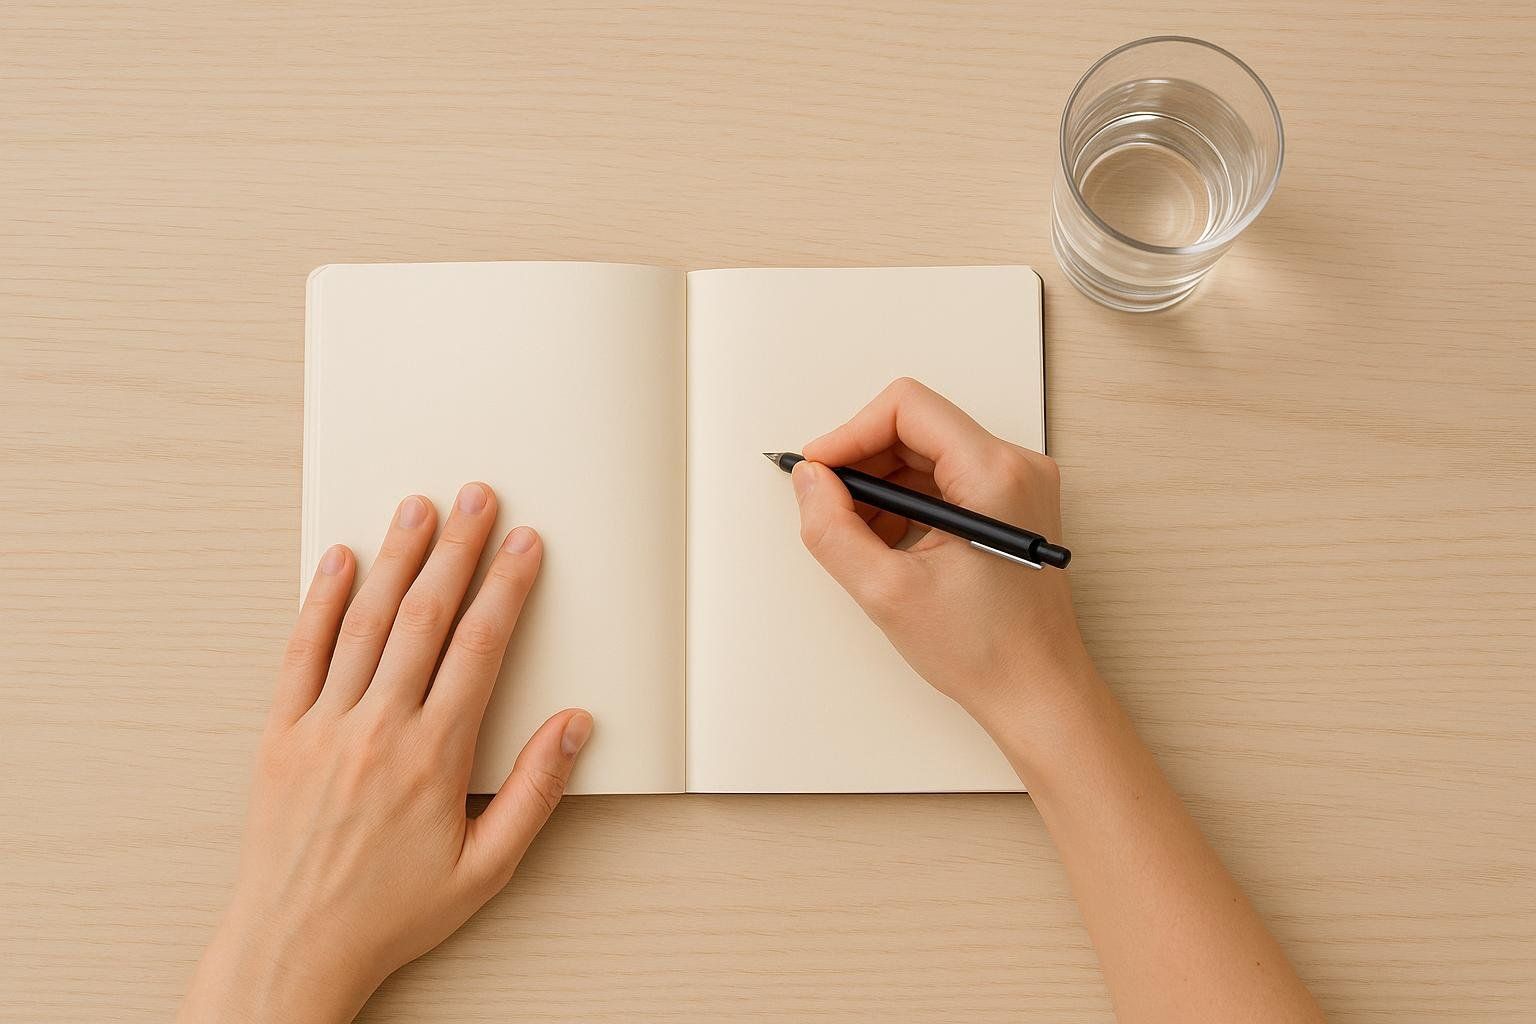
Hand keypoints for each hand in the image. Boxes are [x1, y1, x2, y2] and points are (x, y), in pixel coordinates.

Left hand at [179, 483, 592, 1023]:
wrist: (295, 945)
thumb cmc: (391, 911)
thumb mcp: (487, 868)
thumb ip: (535, 792)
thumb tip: (573, 728)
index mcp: (435, 755)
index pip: (480, 647)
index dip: (507, 586)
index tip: (524, 545)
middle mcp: (379, 728)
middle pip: (426, 616)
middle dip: (459, 549)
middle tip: (477, 499)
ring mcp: (325, 726)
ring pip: (366, 621)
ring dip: (397, 558)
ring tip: (418, 509)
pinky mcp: (281, 734)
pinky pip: (301, 652)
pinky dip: (320, 600)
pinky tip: (337, 561)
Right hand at [792, 378, 1101, 754]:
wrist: (1038, 694)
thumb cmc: (987, 651)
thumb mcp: (887, 591)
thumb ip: (833, 529)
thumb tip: (809, 481)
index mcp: (995, 475)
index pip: (907, 408)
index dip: (850, 434)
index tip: (818, 472)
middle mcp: (1015, 466)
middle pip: (916, 426)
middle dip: (862, 462)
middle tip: (827, 507)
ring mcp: (1017, 484)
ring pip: (926, 453)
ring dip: (881, 485)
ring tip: (857, 536)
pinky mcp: (1011, 505)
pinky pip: (945, 479)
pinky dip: (906, 501)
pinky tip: (886, 543)